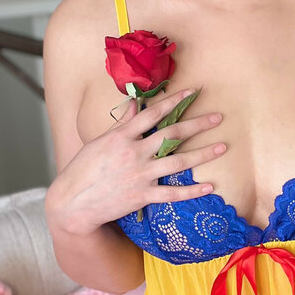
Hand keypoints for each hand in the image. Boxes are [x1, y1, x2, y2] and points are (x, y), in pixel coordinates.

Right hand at [46, 87, 226, 235]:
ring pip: (178, 162)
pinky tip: (209, 186)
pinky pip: (172, 194)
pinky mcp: (142, 196)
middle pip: (172, 135)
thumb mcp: (99, 140)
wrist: (72, 202)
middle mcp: (134, 153)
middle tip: (218, 118)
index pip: (153, 113)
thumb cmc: (83, 169)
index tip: (193, 92)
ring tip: (222, 147)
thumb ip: (121, 123)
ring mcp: (140, 175)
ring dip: (202, 154)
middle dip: (197, 124)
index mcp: (122, 136)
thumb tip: (134, 104)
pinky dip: (192, 191)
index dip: (175, 101)